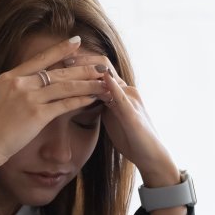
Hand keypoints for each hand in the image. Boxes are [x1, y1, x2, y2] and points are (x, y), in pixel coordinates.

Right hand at [0, 37, 109, 168]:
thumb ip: (11, 91)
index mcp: (8, 78)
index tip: (77, 41)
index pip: (40, 59)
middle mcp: (19, 83)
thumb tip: (20, 87)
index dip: (60, 49)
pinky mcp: (37, 115)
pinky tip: (93, 98)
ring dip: (87, 83)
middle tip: (101, 63)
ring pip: (65, 86)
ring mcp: (28, 98)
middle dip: (83, 68)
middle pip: (58, 71)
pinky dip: (80, 100)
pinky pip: (64, 105)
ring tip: (104, 80)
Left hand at [65, 55, 178, 185]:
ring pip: (111, 78)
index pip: (101, 68)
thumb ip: (103, 104)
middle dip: (82, 60)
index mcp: (120, 92)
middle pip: (104, 67)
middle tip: (62, 57)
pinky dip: (111, 88)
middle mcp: (127, 91)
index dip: (82, 62)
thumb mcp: (112, 117)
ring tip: (73, 64)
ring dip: (91, 70)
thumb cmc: (131, 138)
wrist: (151, 156)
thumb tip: (85, 97)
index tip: (62, 58)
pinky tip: (102, 80)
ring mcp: (131, 101)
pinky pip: (121, 98)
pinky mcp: (133, 115)